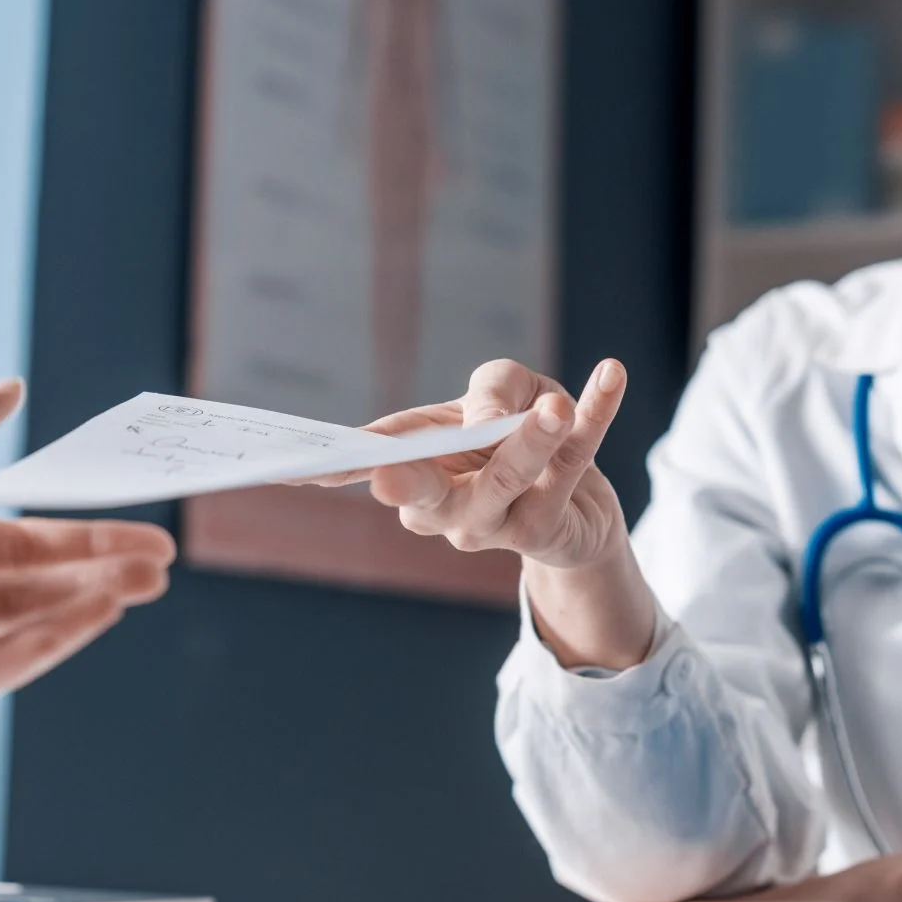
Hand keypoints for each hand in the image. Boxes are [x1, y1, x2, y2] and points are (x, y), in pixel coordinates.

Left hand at [0, 381, 176, 754]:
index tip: (145, 539)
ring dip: (70, 616)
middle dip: (95, 578)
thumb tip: (10, 388)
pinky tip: (65, 633)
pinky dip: (21, 658)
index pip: (19, 542)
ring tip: (127, 596)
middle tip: (158, 571)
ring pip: (10, 636)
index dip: (85, 540)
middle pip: (27, 589)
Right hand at [315, 359, 629, 569]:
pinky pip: (577, 465)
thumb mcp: (502, 390)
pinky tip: (610, 375)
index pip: (366, 464)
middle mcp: (441, 510)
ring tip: (553, 405)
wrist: (577, 501)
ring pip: (507, 480)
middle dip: (406, 483)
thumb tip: (492, 415)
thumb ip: (492, 387)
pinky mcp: (552, 526)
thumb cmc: (516, 433)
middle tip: (391, 472)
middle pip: (423, 496)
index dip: (330, 466)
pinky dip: (596, 415)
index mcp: (410, 473)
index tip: (291, 467)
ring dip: (530, 440)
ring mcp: (496, 526)